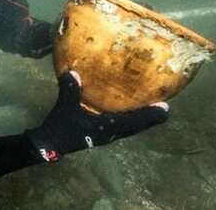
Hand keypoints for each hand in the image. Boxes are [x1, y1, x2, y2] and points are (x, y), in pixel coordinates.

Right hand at [26, 71, 169, 161]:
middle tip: (165, 108)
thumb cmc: (59, 128)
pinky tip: (126, 109)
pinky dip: (128, 118)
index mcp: (105, 128)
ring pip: (130, 127)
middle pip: (136, 126)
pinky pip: (120, 125)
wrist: (48, 145)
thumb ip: (69, 90)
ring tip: (151, 108)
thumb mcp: (64, 108)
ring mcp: (105, 135)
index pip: (133, 122)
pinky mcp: (99, 133)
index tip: (166, 108)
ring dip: (141, 119)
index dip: (149, 116)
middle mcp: (110, 133)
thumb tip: (73, 71)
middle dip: (150, 118)